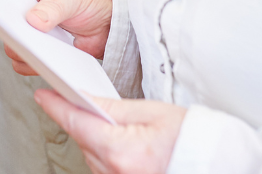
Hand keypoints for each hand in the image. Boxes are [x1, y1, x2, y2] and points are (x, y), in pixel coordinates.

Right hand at [5, 0, 114, 74]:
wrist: (106, 22)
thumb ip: (52, 7)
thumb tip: (33, 19)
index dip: (3, 8)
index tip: (12, 21)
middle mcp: (24, 8)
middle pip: (6, 25)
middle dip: (16, 35)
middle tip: (31, 39)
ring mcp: (30, 30)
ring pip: (13, 46)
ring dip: (26, 53)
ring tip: (45, 49)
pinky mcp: (38, 48)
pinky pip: (25, 62)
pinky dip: (34, 65)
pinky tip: (49, 60)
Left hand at [34, 91, 185, 173]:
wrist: (217, 162)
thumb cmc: (192, 138)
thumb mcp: (152, 112)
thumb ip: (115, 108)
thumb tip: (87, 101)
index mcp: (123, 151)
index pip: (78, 124)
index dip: (57, 107)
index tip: (44, 95)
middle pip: (84, 143)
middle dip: (81, 121)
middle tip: (82, 100)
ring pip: (92, 159)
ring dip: (93, 139)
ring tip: (109, 123)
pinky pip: (105, 170)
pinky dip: (105, 155)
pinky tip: (116, 142)